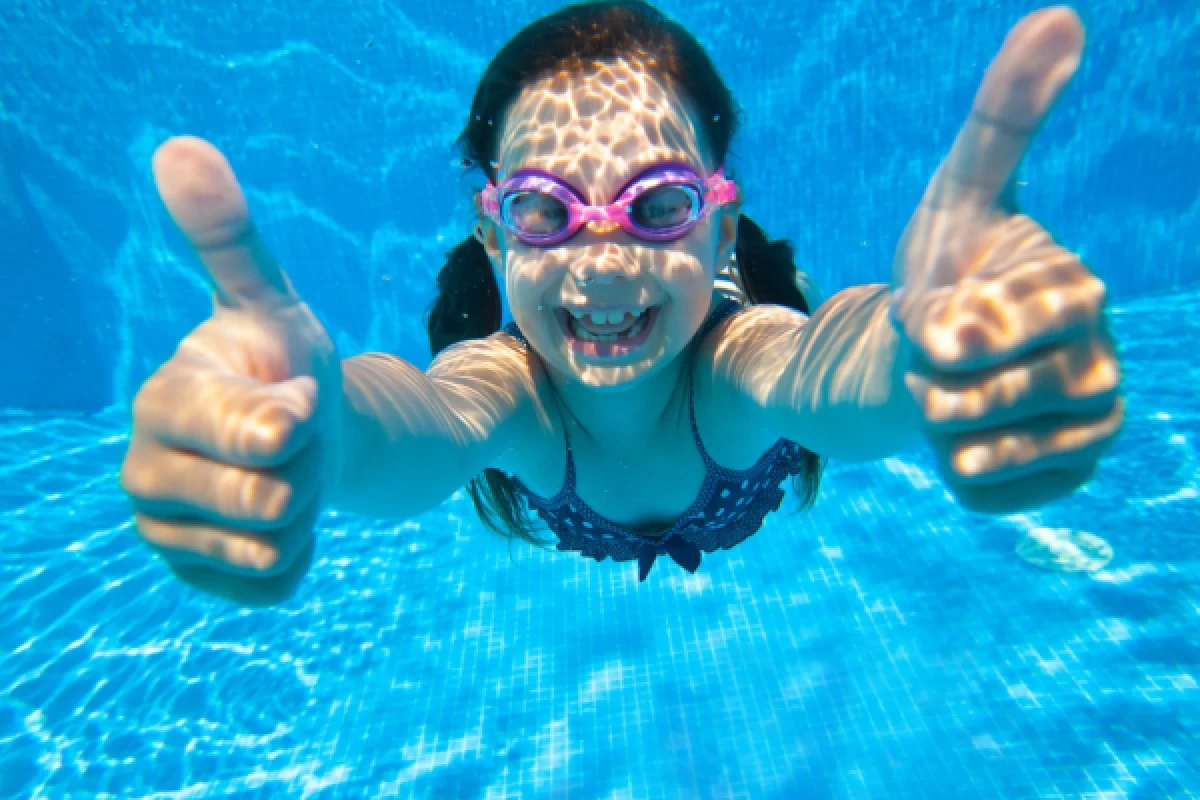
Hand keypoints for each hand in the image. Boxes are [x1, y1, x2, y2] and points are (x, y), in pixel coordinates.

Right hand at [120, 137, 342, 604]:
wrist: (305, 436)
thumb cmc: (286, 365)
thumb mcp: (274, 301)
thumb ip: (231, 240)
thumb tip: (179, 148)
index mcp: (162, 399)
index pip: (259, 434)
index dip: (298, 419)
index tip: (298, 398)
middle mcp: (143, 470)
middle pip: (272, 498)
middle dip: (308, 468)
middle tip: (294, 440)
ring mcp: (164, 532)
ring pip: (273, 545)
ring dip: (304, 513)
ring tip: (283, 476)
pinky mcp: (196, 580)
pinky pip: (273, 585)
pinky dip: (297, 558)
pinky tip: (278, 524)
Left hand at [890, 7, 1122, 514]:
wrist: (931, 348)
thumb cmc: (948, 264)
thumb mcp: (958, 189)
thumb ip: (1005, 116)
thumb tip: (1062, 14)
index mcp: (1077, 291)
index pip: (988, 329)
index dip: (936, 327)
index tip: (929, 314)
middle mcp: (1101, 362)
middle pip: (970, 398)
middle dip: (924, 376)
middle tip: (938, 352)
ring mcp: (1088, 428)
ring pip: (974, 451)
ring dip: (933, 421)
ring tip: (952, 389)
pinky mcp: (1063, 481)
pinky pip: (979, 492)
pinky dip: (948, 467)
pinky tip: (966, 435)